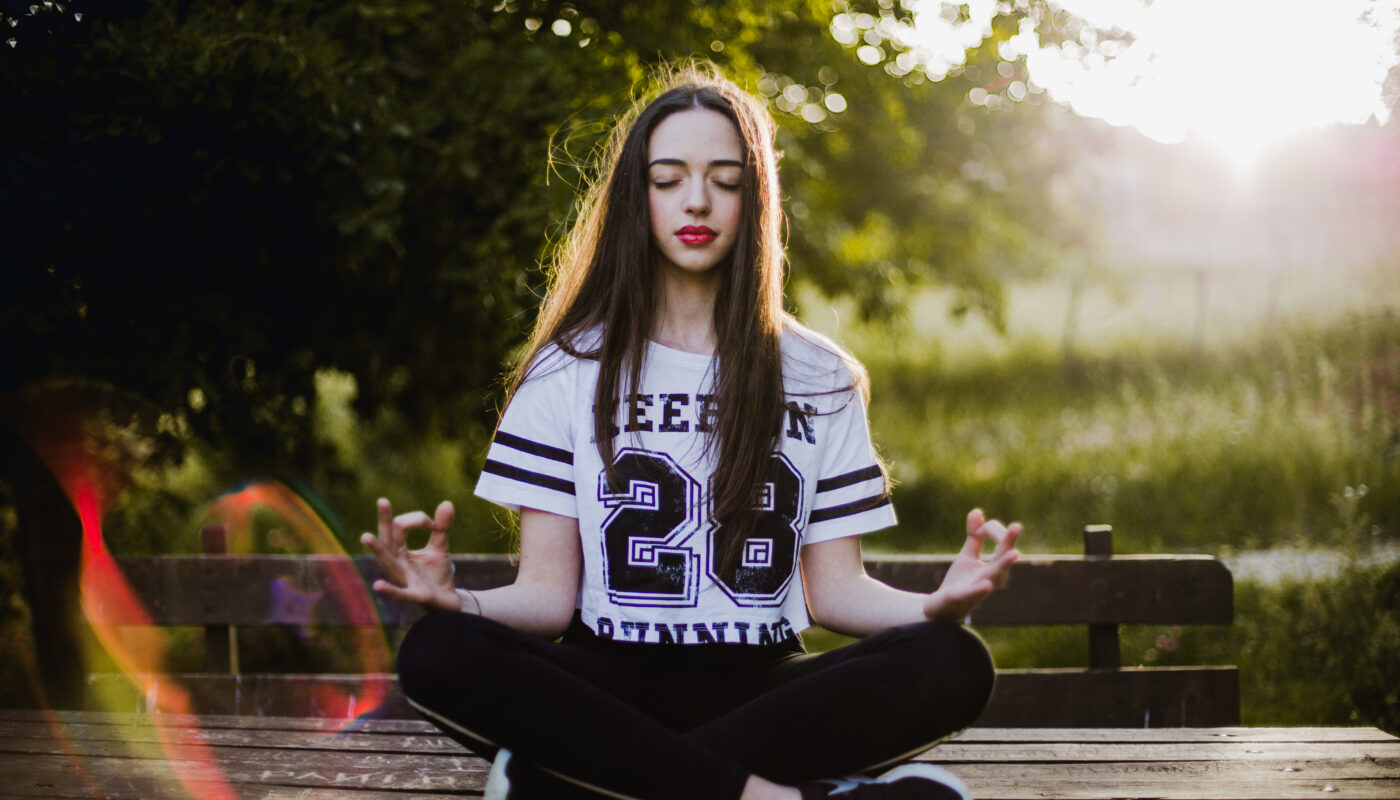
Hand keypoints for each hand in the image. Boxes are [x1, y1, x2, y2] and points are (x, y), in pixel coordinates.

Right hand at [360, 498, 460, 612]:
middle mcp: (397, 564)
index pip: (400, 526)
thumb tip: (446, 503)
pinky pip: (401, 594)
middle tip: (382, 500)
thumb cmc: (437, 574)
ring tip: (366, 537)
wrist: (449, 600)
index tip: (433, 524)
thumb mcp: (440, 547)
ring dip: (378, 550)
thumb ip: (441, 527)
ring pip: (389, 563)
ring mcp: (404, 579)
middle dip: (385, 521)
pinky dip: (390, 590)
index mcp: (400, 551)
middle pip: (387, 540)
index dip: (418, 519)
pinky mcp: (415, 595)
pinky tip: (378, 585)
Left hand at [923, 508, 1020, 622]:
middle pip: (1002, 558)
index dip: (990, 529)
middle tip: (1017, 525)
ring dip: (1002, 565)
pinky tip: (986, 584)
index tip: (979, 529)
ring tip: (1013, 554)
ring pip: (993, 576)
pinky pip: (973, 593)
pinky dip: (980, 589)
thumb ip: (974, 536)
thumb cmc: (961, 581)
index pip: (1002, 544)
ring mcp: (978, 589)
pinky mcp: (962, 597)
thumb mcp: (968, 556)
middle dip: (1008, 542)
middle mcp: (992, 578)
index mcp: (996, 567)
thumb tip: (977, 511)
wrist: (943, 607)